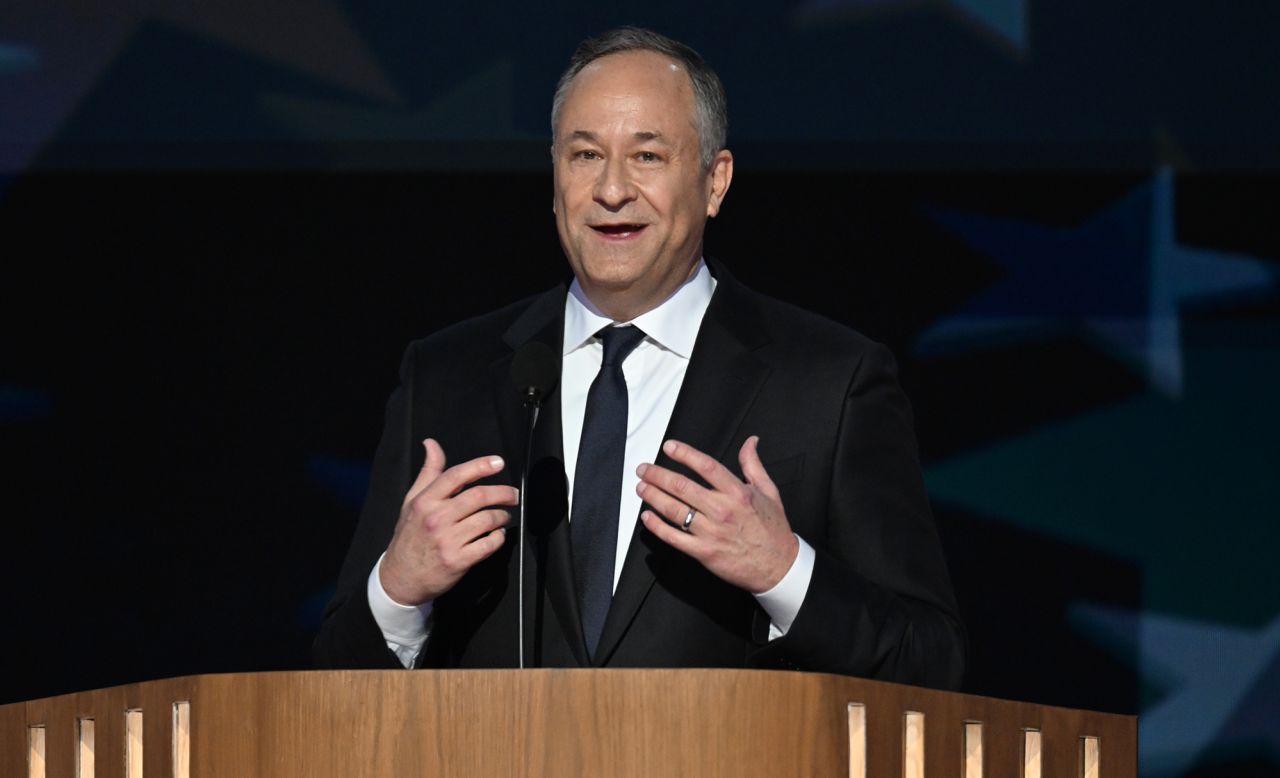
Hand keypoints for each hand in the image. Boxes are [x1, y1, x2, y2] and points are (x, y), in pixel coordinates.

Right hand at [379, 438, 517, 605]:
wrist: (400, 577)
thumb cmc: (409, 536)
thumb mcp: (412, 502)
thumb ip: (428, 472)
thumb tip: (431, 444)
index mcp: (425, 501)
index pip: (456, 475)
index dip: (480, 466)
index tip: (498, 462)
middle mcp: (436, 519)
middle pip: (478, 496)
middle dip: (503, 492)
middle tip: (513, 495)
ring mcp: (448, 541)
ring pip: (487, 519)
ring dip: (502, 516)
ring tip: (504, 516)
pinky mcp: (458, 561)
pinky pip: (489, 544)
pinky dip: (498, 537)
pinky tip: (497, 534)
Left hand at [636, 436, 798, 593]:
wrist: (778, 566)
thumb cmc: (772, 530)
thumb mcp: (768, 491)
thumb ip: (753, 465)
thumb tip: (750, 442)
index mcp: (737, 493)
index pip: (706, 466)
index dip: (684, 454)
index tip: (669, 447)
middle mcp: (722, 510)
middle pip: (682, 486)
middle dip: (658, 475)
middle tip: (644, 469)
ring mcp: (711, 532)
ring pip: (674, 510)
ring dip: (653, 496)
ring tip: (642, 487)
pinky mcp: (703, 552)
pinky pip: (674, 537)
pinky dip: (657, 527)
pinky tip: (647, 517)